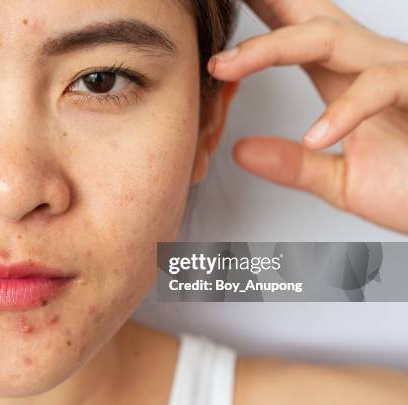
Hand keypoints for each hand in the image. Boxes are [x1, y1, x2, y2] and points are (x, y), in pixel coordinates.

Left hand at [208, 0, 407, 233]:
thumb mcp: (342, 181)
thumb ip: (293, 165)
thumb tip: (240, 151)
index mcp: (344, 79)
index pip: (292, 35)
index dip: (259, 14)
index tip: (221, 5)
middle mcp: (366, 65)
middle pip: (306, 16)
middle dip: (267, 1)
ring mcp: (396, 73)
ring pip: (328, 39)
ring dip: (271, 48)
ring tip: (224, 67)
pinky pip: (381, 86)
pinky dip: (345, 112)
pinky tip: (314, 137)